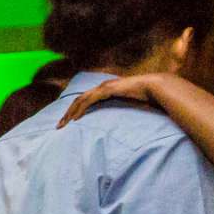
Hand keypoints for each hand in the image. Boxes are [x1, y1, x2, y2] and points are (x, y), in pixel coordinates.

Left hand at [60, 71, 180, 127]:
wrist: (155, 86)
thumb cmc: (145, 97)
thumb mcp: (129, 105)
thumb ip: (120, 110)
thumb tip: (119, 124)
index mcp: (105, 90)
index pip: (84, 101)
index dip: (74, 111)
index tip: (67, 123)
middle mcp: (101, 87)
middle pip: (78, 101)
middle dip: (67, 114)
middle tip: (58, 126)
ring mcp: (103, 88)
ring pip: (80, 100)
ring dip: (70, 113)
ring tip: (62, 125)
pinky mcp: (107, 90)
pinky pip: (89, 101)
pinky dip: (80, 109)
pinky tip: (75, 119)